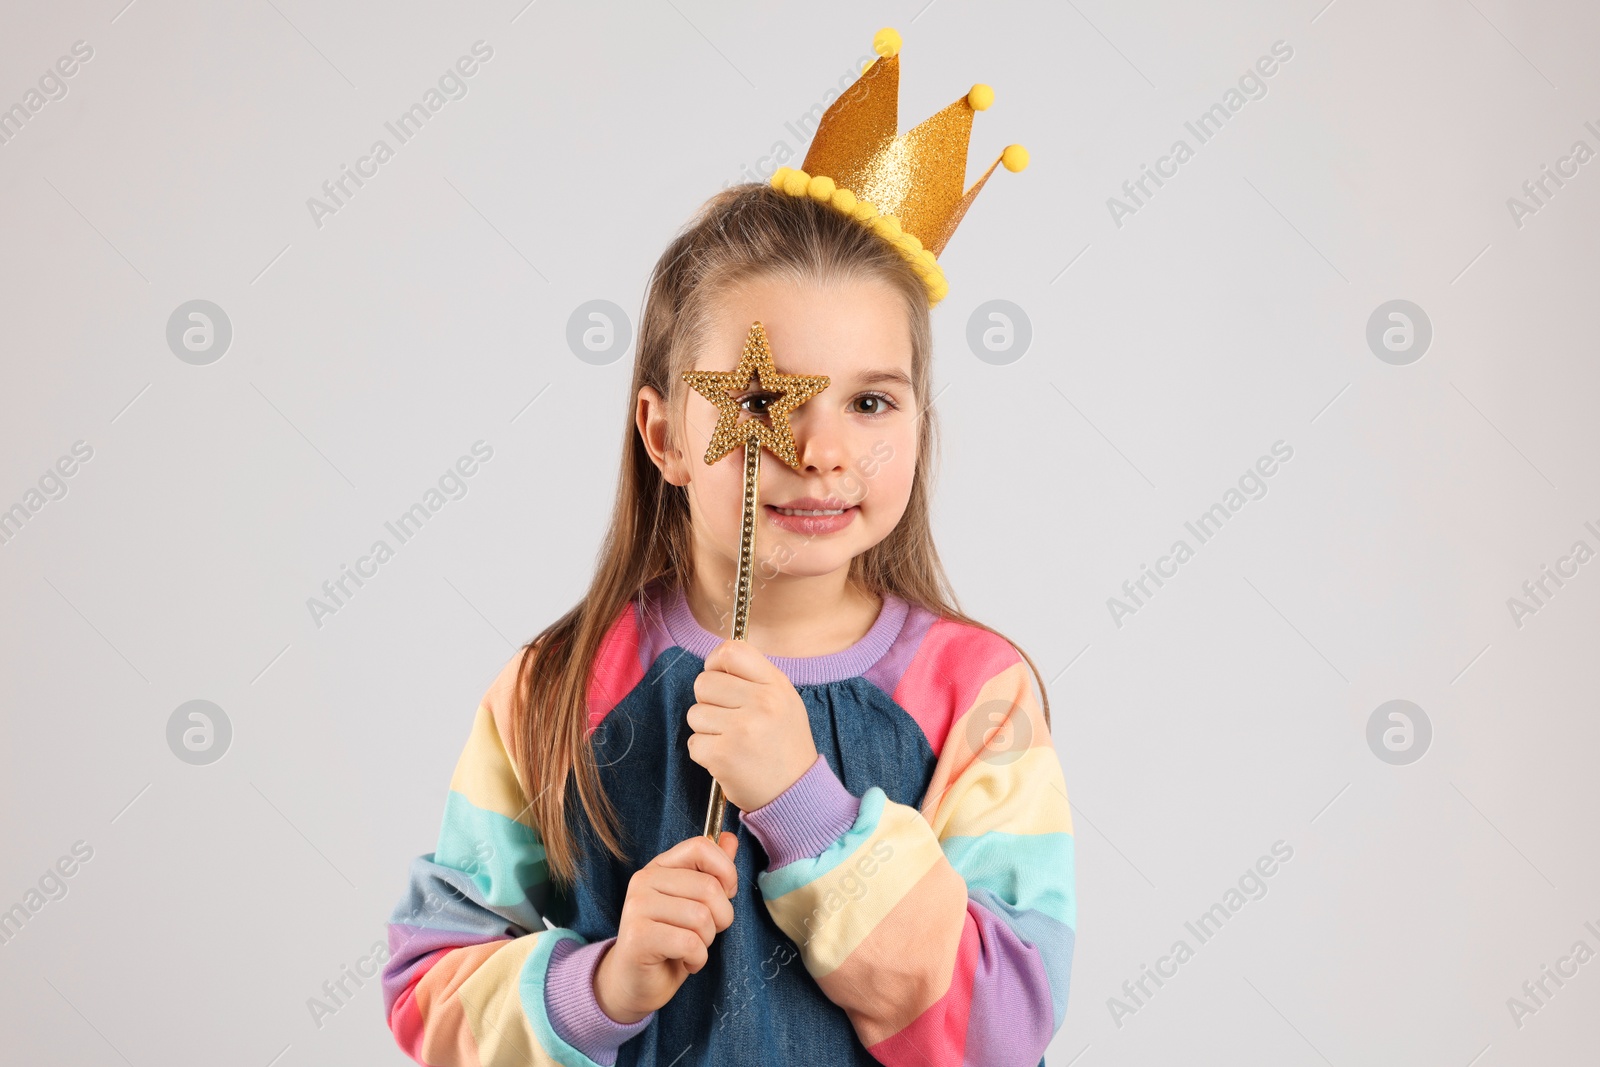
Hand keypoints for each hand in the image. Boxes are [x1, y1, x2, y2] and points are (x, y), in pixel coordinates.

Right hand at [593, 831, 739, 1023]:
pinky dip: (698, 959)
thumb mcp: (695, 903)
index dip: (726, 871)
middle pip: (709, 887)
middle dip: (721, 918)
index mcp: (660, 866)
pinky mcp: (637, 936)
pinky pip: (690, 943)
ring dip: (707, 941)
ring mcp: (637, 907)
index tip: (726, 895)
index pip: (701, 847)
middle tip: (705, 933)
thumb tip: (729, 838)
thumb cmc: (670, 942)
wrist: (634, 984)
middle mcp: (644, 880)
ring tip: (691, 948)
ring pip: (701, 917)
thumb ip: (711, 871)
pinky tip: (686, 962)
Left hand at [685, 639, 818, 811]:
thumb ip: (755, 678)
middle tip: (727, 718)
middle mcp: (761, 703)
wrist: (796, 792)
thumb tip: (717, 662)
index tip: (719, 678)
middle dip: (708, 701)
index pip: (731, 651)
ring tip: (730, 740)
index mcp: (775, 686)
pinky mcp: (723, 756)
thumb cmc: (785, 745)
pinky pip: (693, 742)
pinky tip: (727, 758)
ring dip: (706, 729)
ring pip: (694, 713)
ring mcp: (741, 730)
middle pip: (703, 682)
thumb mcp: (784, 701)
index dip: (715, 663)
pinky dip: (705, 753)